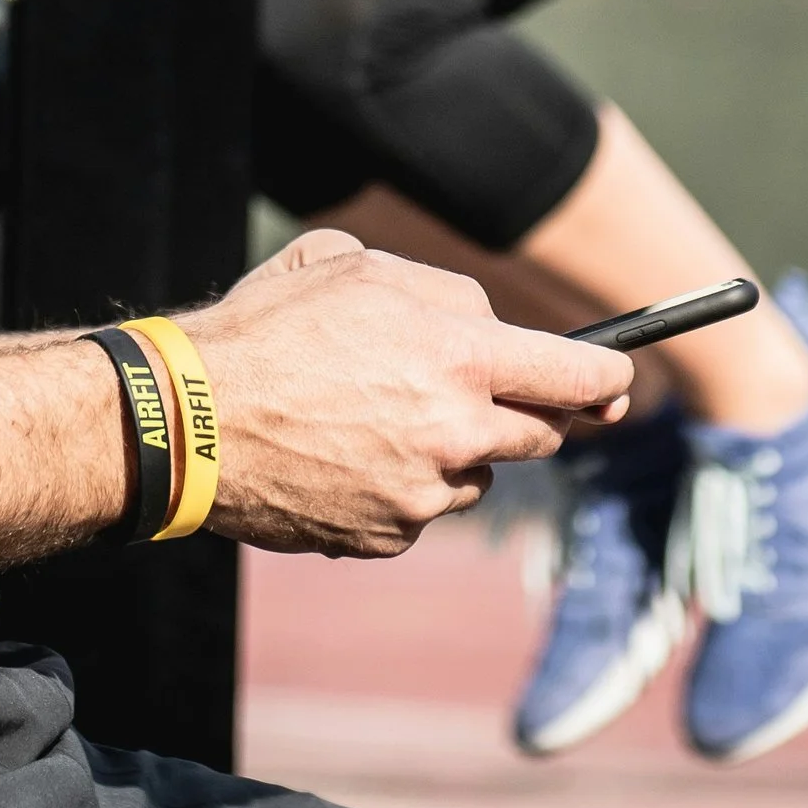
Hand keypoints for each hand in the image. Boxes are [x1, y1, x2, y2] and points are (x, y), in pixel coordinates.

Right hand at [183, 229, 631, 558]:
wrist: (188, 421)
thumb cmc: (269, 328)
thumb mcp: (359, 268)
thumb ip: (445, 295)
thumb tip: (488, 325)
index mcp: (462, 356)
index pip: (580, 376)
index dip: (611, 377)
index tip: (620, 379)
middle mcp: (457, 432)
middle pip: (540, 434)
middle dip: (522, 410)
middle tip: (476, 388)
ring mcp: (424, 496)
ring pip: (476, 474)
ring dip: (454, 450)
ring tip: (373, 415)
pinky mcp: (387, 539)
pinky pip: (422, 513)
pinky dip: (401, 489)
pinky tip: (344, 456)